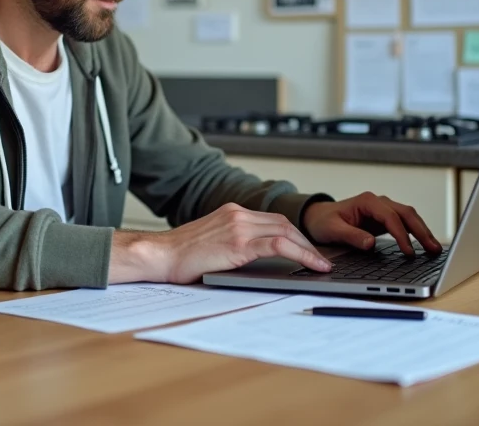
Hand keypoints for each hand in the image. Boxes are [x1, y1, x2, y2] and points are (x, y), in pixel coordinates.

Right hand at [109, 202, 332, 284]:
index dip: (294, 234)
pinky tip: (312, 265)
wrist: (158, 255)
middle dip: (305, 241)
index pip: (272, 220)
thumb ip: (232, 242)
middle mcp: (237, 214)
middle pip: (283, 223)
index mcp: (231, 212)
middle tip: (318, 259)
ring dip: (307, 248)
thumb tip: (256, 258)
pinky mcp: (238, 243)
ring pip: (285, 232)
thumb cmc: (179, 255)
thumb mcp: (211, 241)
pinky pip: (278, 245)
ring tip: (320, 264)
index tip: (306, 248)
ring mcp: (238, 226)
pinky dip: (301, 254)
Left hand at [301, 192, 442, 256]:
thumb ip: (351, 236)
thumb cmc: (324, 221)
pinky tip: (425, 245)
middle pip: (406, 213)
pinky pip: (405, 223)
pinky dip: (416, 232)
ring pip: (409, 217)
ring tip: (435, 249)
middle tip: (433, 249)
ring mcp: (383, 209)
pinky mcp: (385, 218)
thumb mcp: (333, 230)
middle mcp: (378, 202)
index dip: (402, 235)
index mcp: (367, 201)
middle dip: (421, 231)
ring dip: (423, 231)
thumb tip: (370, 243)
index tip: (409, 252)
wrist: (318, 217)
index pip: (390, 217)